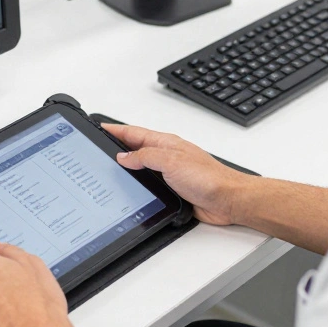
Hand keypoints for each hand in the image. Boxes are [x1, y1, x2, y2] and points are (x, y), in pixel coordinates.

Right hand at [103, 123, 250, 225]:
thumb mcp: (170, 161)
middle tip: (99, 144)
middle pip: (135, 148)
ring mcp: (169, 172)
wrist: (228, 199)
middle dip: (117, 145)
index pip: (133, 133)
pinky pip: (150, 182)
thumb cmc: (208, 178)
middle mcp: (166, 156)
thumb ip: (145, 157)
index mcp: (164, 143)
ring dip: (127, 164)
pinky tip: (133, 184)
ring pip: (142, 165)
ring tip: (110, 162)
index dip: (115, 130)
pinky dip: (139, 181)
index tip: (99, 127)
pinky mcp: (172, 188)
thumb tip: (123, 156)